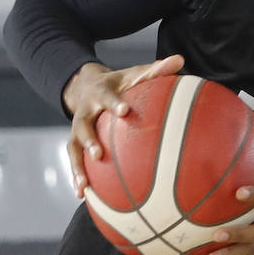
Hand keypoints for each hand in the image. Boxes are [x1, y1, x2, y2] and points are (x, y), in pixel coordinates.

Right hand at [63, 54, 184, 196]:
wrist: (84, 84)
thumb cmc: (119, 82)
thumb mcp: (134, 73)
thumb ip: (156, 69)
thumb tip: (180, 59)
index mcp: (101, 93)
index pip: (108, 98)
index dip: (115, 104)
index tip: (125, 112)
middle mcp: (85, 111)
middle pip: (82, 126)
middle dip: (89, 140)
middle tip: (99, 154)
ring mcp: (76, 128)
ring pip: (73, 148)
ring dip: (77, 167)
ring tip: (83, 186)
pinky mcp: (74, 141)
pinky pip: (75, 160)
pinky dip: (77, 176)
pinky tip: (83, 195)